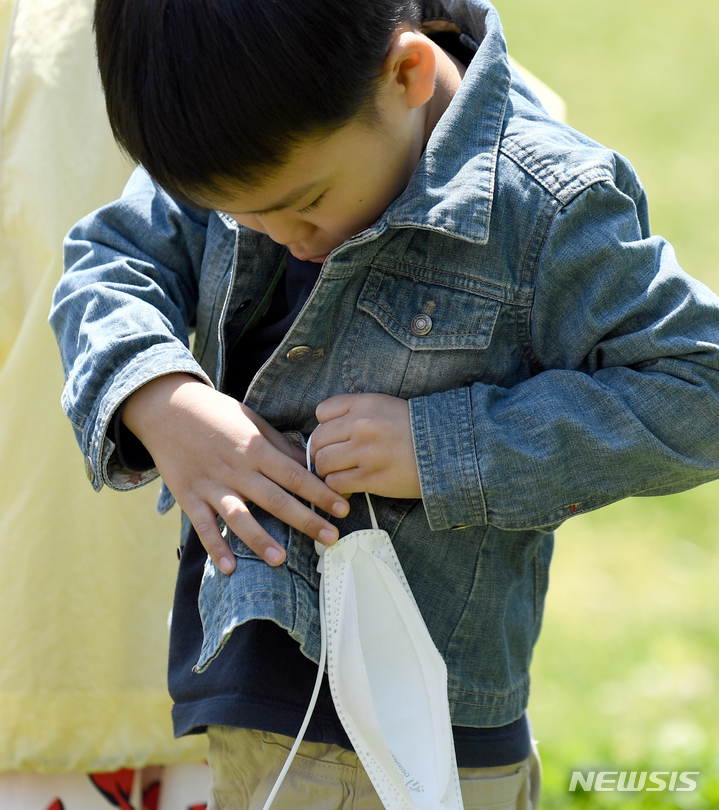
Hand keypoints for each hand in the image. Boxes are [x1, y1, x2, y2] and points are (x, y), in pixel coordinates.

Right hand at [122, 374, 349, 570]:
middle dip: (306, 520)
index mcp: (256, 448)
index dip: (321, 493)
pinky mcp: (190, 496)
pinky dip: (215, 547)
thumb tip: (310, 465)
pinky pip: (203, 525)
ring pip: (240, 516)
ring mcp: (212, 484)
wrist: (169, 408)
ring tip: (281, 560)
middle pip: (276, 499)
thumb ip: (280, 446)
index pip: (296, 475)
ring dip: (260, 539)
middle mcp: (237, 468)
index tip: (343, 509)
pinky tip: (228, 567)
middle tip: (331, 539)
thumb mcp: (253, 422)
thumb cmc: (218, 414)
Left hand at [311, 393, 420, 498]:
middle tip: (329, 462)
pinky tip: (347, 489)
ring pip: (323, 462)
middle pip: (318, 439)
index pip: (322, 412)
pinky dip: (336, 488)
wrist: (447, 450)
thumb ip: (357, 413)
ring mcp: (365, 452)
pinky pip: (336, 483)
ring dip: (326, 472)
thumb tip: (327, 433)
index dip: (324, 427)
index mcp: (365, 404)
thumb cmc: (415, 430)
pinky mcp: (371, 477)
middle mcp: (362, 425)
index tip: (333, 438)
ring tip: (338, 475)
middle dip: (319, 453)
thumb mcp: (386, 407)